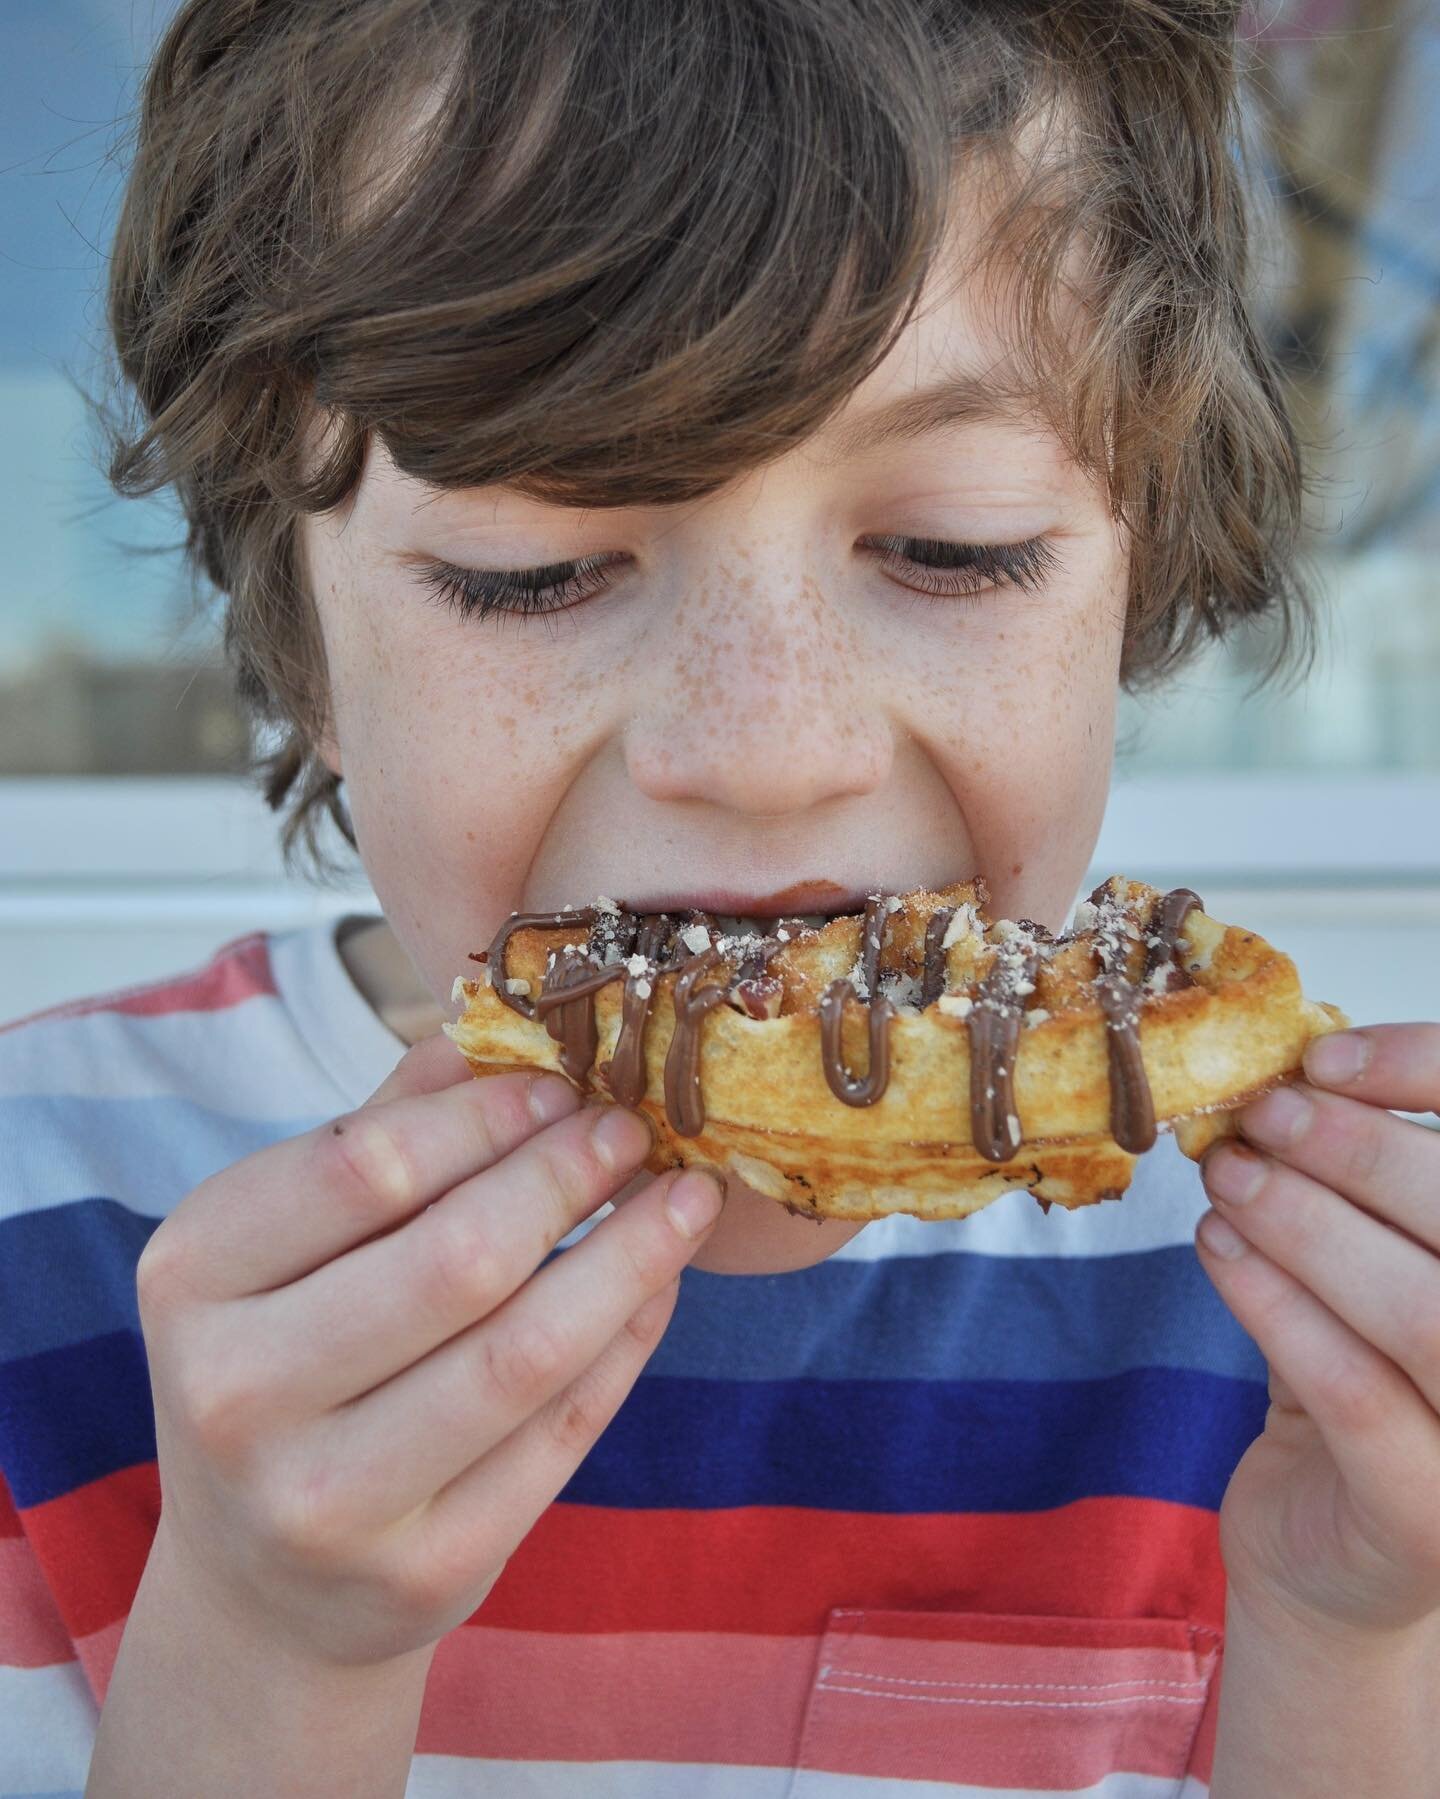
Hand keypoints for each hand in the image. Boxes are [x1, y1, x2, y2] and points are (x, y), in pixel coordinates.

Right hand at [135, 1033, 723, 1670]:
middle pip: (457, 1258)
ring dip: (632, 1258)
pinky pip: (563, 1433)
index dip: (486, 1116)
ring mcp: (329, 1501)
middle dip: (569, 1178)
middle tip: (632, 1133)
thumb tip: (499, 1037)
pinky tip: (658, 1287)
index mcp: (194, 1278)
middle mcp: (237, 1395)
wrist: (262, 1585)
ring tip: (685, 1200)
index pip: (363, 1165)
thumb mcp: (286, 1245)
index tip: (563, 1086)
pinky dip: (628, 1344)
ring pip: (527, 1352)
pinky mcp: (427, 1571)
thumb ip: (381, 1133)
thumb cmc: (283, 1365)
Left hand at [1194, 1023, 1439, 1635]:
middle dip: (1356, 1150)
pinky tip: (1218, 1248)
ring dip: (1307, 1223)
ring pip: (1422, 1311)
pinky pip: (1348, 1388)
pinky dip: (1273, 1301)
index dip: (1431, 1075)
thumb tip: (1289, 1073)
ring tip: (1229, 1176)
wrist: (1332, 1572)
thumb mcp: (1377, 1277)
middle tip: (1261, 1115)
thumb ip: (1363, 1195)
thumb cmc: (1365, 1394)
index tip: (1329, 1056)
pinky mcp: (1425, 1519)